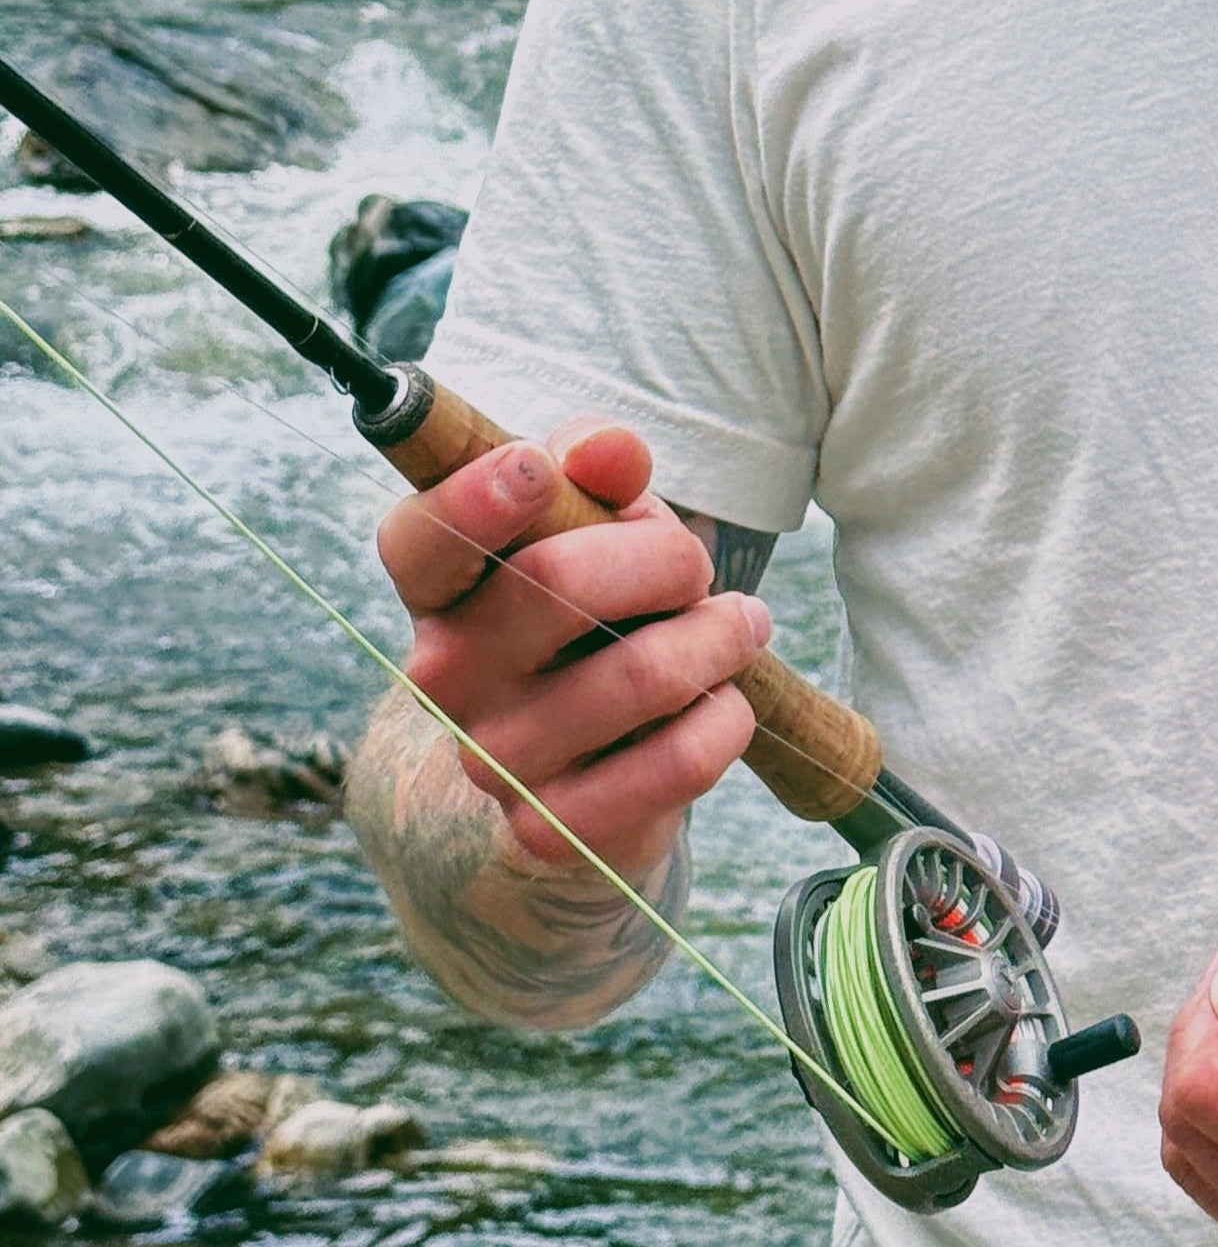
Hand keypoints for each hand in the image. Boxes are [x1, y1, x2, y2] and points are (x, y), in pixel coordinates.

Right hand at [375, 420, 764, 884]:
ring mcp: (493, 760)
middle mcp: (446, 675)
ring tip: (735, 627)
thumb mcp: (596, 520)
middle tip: (697, 569)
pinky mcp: (554, 829)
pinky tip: (722, 703)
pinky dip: (725, 719)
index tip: (536, 470)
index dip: (473, 497)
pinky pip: (675, 761)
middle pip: (559, 580)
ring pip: (641, 673)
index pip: (421, 538)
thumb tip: (609, 449)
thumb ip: (598, 466)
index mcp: (441, 588)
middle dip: (667, 556)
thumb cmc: (596, 605)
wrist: (585, 763)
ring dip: (718, 636)